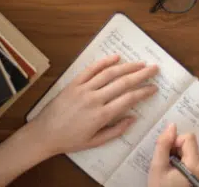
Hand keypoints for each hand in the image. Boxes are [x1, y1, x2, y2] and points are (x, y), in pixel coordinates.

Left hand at [29, 55, 158, 155]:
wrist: (43, 134)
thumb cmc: (70, 140)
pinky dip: (104, 62)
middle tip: (154, 68)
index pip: (128, 99)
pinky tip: (116, 57)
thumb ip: (116, 130)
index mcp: (101, 115)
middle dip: (141, 74)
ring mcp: (83, 89)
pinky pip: (91, 69)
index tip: (153, 88)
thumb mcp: (95, 142)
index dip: (143, 92)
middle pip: (123, 82)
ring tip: (140, 63)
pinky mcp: (74, 83)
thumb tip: (133, 118)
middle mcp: (95, 99)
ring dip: (127, 66)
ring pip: (109, 73)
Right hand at [148, 124, 198, 186]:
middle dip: (176, 150)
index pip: (188, 138)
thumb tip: (171, 125)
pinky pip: (193, 159)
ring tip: (171, 171)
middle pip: (190, 144)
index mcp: (197, 164)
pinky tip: (176, 174)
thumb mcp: (158, 167)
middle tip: (167, 165)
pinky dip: (183, 162)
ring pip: (190, 151)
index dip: (175, 142)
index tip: (167, 155)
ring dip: (179, 156)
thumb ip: (163, 144)